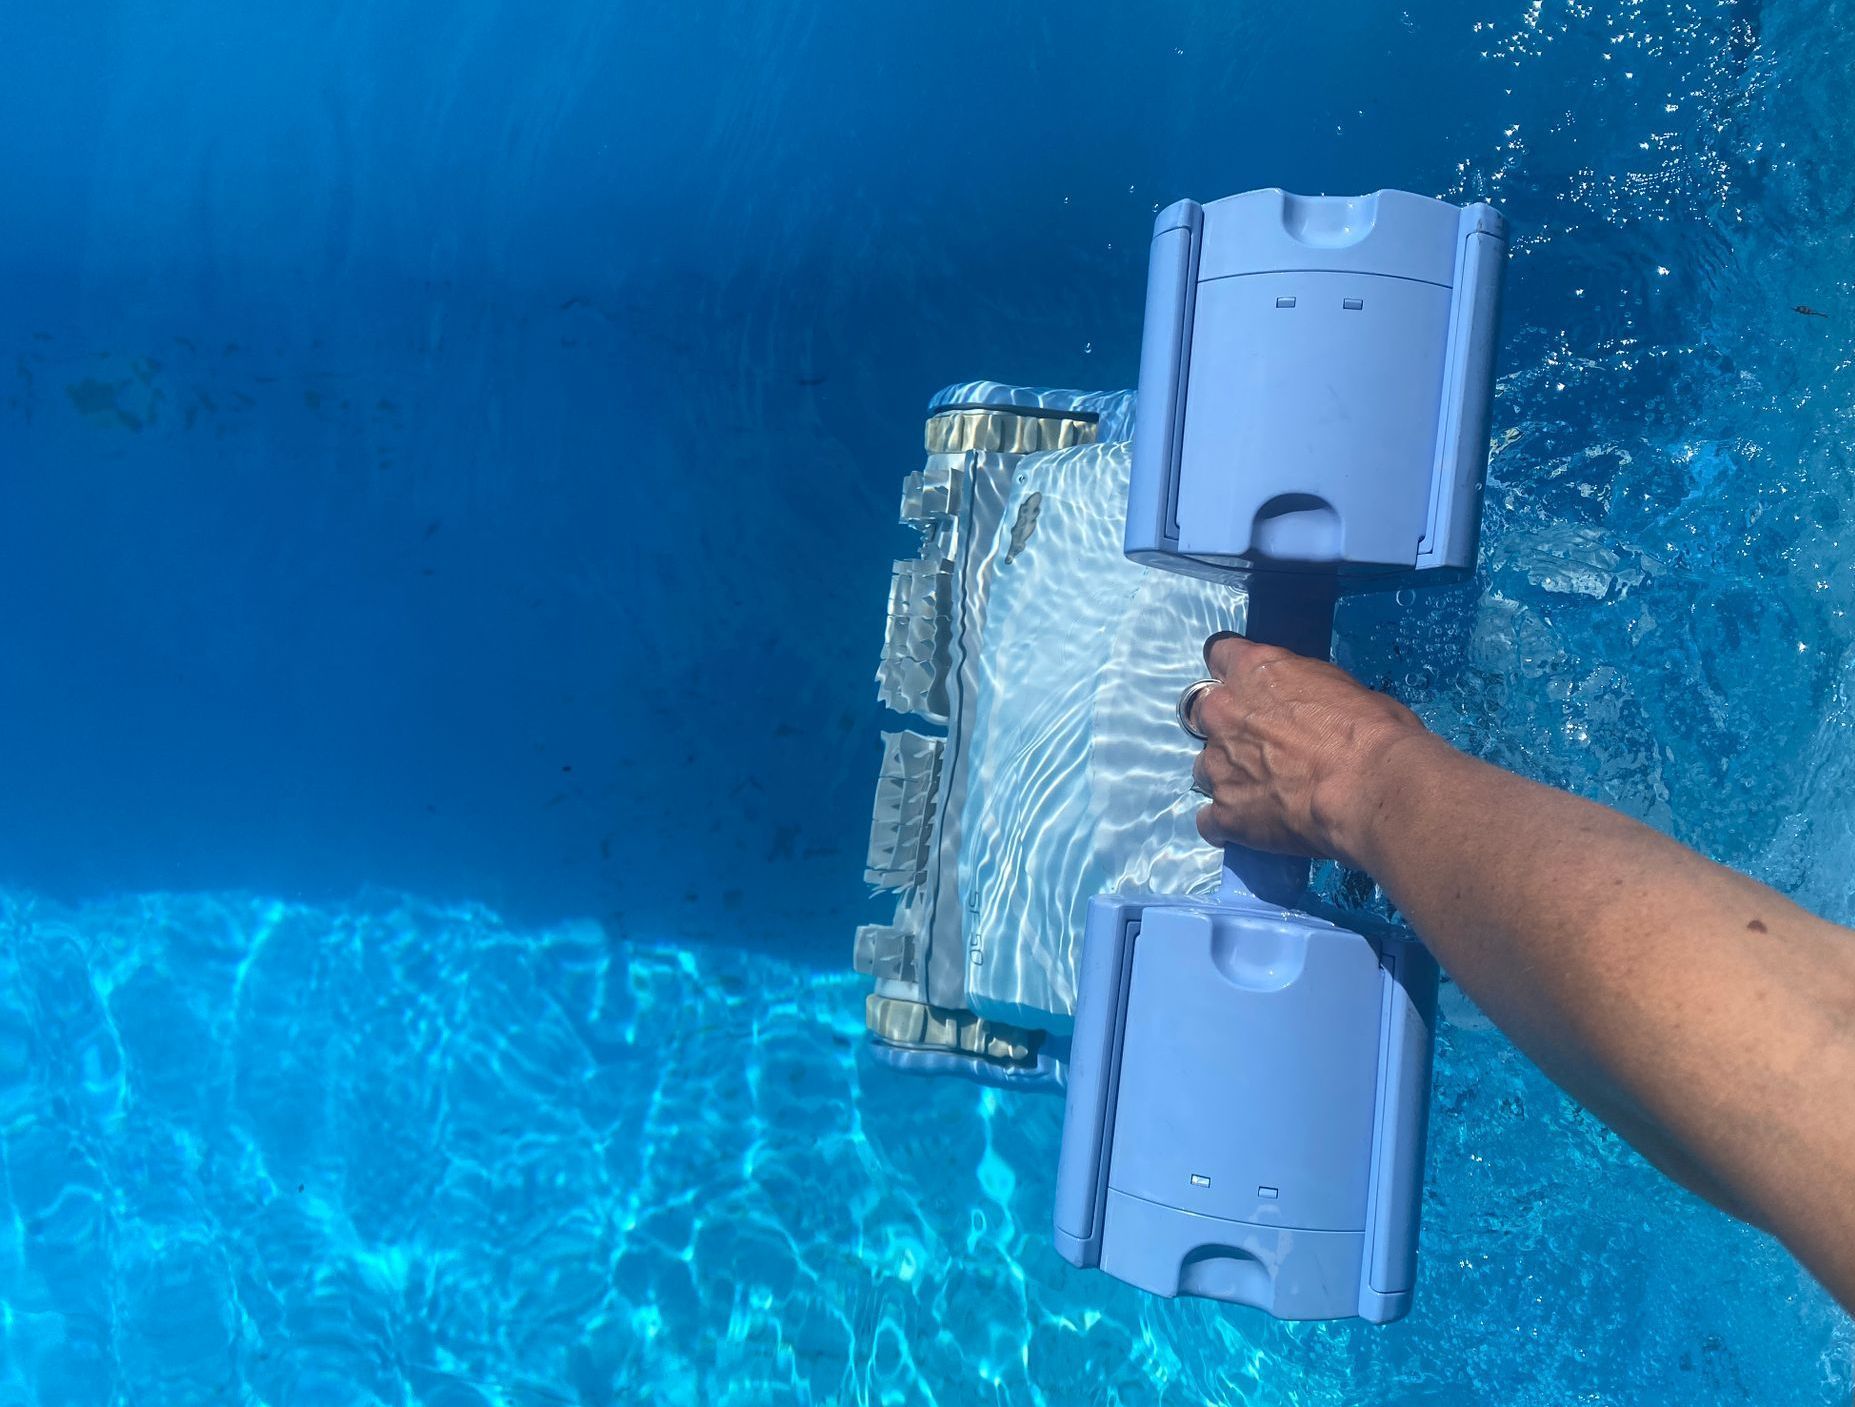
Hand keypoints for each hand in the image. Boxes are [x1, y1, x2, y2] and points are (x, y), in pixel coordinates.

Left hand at [1189, 632, 1433, 865]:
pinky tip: (1252, 826)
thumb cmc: (1372, 732)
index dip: (1234, 674)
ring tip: (1265, 792)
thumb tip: (1304, 708)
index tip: (1246, 688)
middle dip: (1226, 727)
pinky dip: (1227, 823)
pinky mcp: (1224, 813)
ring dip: (1229, 776)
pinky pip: (1209, 821)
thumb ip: (1302, 693)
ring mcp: (1218, 765)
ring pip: (1205, 768)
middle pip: (1205, 714)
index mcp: (1253, 671)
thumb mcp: (1341, 687)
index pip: (1219, 654)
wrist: (1371, 788)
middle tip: (1260, 746)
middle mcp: (1224, 713)